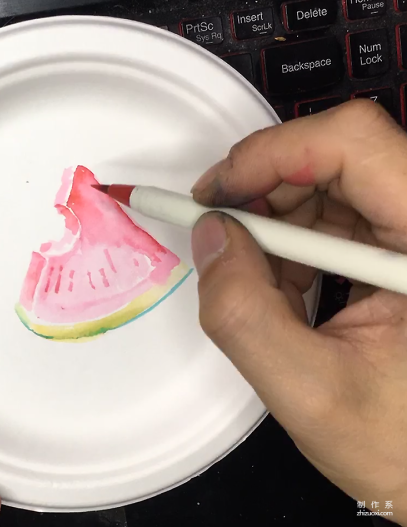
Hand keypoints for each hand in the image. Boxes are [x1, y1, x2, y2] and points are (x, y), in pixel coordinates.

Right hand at [191, 100, 406, 523]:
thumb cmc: (406, 451)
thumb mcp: (308, 392)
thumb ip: (243, 313)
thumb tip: (211, 237)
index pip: (355, 146)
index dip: (273, 154)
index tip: (217, 191)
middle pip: (340, 157)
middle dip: (263, 188)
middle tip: (218, 227)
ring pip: (332, 184)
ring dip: (276, 223)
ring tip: (257, 279)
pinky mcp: (402, 248)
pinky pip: (338, 217)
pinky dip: (294, 243)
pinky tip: (287, 288)